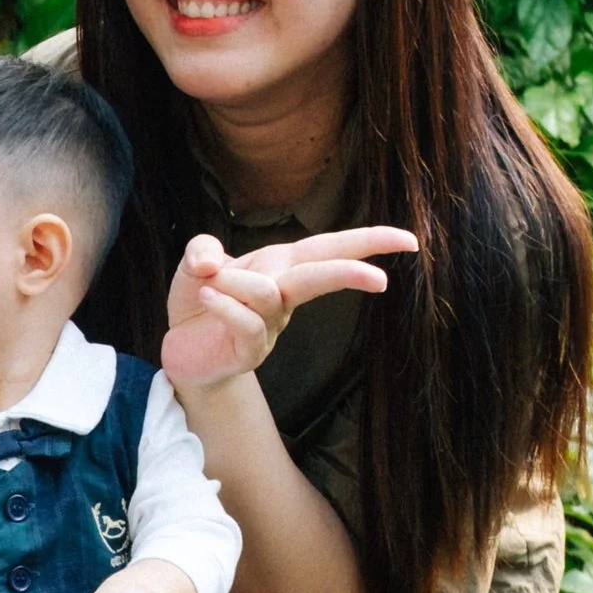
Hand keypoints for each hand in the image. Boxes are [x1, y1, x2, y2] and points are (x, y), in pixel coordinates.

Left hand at [161, 225, 416, 394]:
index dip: (369, 241)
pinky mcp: (252, 351)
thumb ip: (201, 249)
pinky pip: (248, 323)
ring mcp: (272, 325)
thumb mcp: (196, 265)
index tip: (409, 241)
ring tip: (210, 284)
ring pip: (270, 293)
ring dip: (236, 283)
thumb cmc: (200, 300)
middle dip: (348, 273)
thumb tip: (209, 260)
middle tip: (379, 280)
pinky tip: (210, 298)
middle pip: (322, 275)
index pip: (331, 248)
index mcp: (282, 264)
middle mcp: (284, 293)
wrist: (183, 349)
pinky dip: (226, 306)